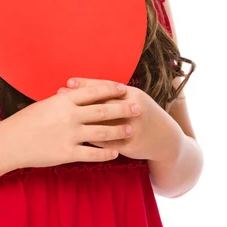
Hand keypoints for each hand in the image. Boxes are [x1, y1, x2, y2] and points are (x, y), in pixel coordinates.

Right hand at [0, 81, 140, 168]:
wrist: (11, 142)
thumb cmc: (26, 121)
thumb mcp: (46, 104)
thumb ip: (64, 102)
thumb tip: (78, 95)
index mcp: (64, 100)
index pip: (93, 92)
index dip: (111, 90)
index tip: (125, 88)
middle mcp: (70, 116)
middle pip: (104, 110)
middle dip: (123, 109)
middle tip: (138, 108)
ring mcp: (70, 135)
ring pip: (102, 132)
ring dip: (120, 131)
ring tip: (131, 130)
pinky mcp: (68, 153)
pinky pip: (93, 153)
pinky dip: (107, 153)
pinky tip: (116, 153)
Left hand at [57, 78, 183, 161]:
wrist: (166, 140)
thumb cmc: (144, 115)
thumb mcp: (134, 99)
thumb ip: (114, 94)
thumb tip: (88, 87)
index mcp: (133, 94)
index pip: (105, 87)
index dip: (87, 84)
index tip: (68, 82)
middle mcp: (133, 109)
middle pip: (101, 102)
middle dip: (80, 100)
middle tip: (59, 96)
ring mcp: (132, 127)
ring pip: (102, 123)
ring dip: (81, 120)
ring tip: (63, 118)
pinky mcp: (130, 145)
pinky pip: (106, 142)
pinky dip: (90, 140)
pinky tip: (75, 137)